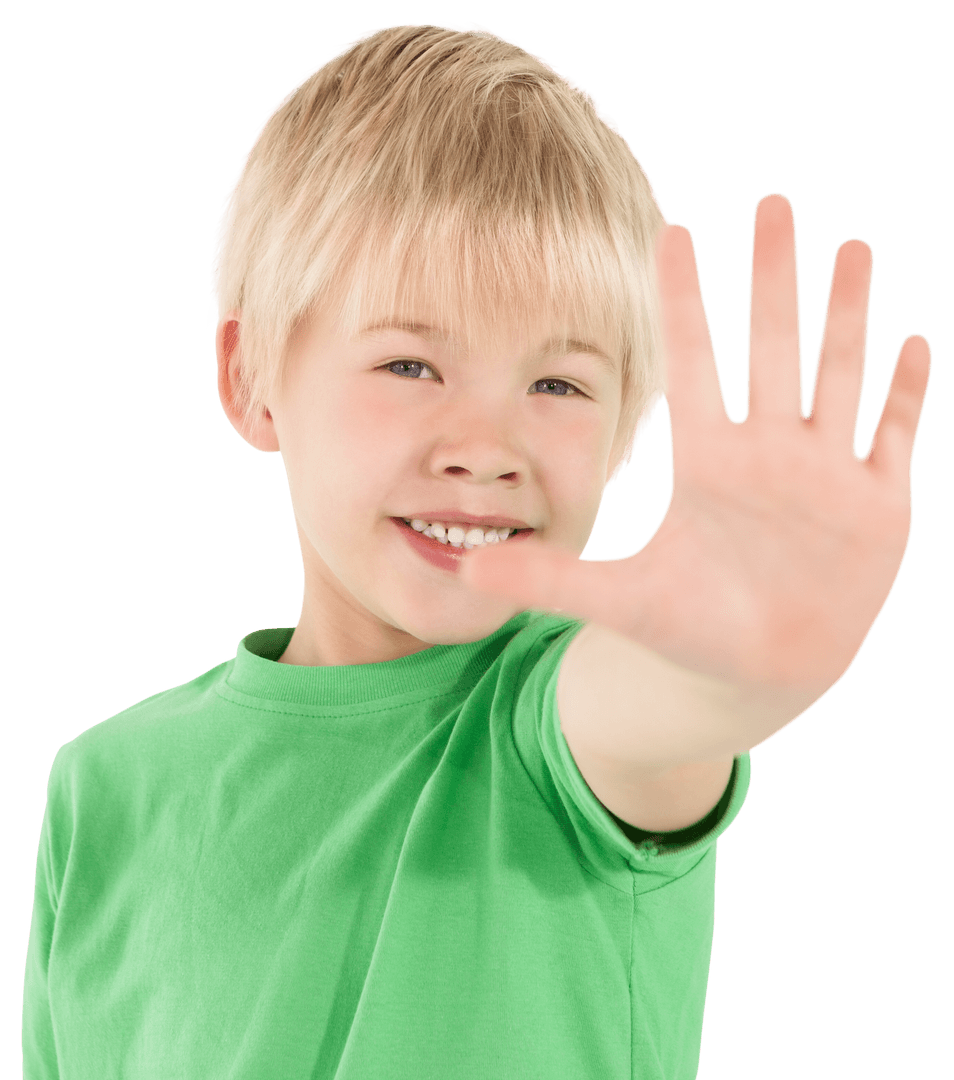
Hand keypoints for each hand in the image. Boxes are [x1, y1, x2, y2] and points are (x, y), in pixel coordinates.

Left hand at [460, 193, 931, 699]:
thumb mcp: (619, 600)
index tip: (673, 231)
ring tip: (853, 248)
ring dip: (849, 314)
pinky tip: (916, 343)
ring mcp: (826, 474)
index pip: (695, 363)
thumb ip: (547, 580)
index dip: (685, 300)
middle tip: (774, 202)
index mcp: (709, 461)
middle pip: (774, 346)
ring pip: (840, 375)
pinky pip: (894, 437)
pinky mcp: (877, 508)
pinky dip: (905, 394)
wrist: (753, 673)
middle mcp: (768, 451)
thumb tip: (461, 572)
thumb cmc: (685, 630)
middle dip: (775, 277)